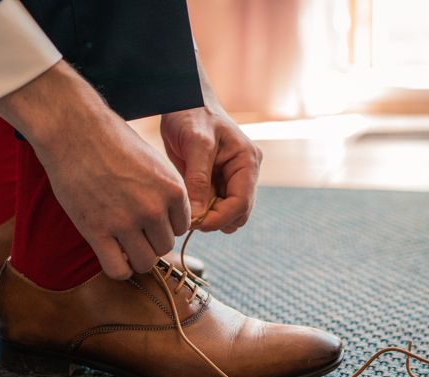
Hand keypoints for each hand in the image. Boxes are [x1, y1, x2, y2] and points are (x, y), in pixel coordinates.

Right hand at [0, 61, 189, 278]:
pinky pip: (118, 269)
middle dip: (151, 241)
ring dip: (136, 257)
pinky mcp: (97, 232)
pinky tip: (112, 255)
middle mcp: (155, 209)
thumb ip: (165, 192)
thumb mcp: (154, 163)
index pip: (182, 227)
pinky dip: (118, 269)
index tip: (149, 219)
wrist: (75, 130)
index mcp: (173, 190)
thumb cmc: (113, 141)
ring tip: (123, 244)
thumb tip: (168, 220)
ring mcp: (126, 223)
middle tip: (133, 230)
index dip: (165, 225)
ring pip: (146, 262)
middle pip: (165, 246)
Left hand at [160, 106, 261, 233]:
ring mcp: (230, 179)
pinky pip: (212, 206)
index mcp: (247, 161)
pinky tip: (185, 205)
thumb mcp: (196, 144)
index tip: (196, 223)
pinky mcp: (215, 182)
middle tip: (188, 219)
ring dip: (208, 218)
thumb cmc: (192, 113)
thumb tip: (197, 215)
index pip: (242, 203)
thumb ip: (198, 180)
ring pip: (225, 214)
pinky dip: (200, 211)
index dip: (220, 218)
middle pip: (237, 213)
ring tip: (186, 210)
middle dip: (215, 220)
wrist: (181, 100)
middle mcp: (243, 173)